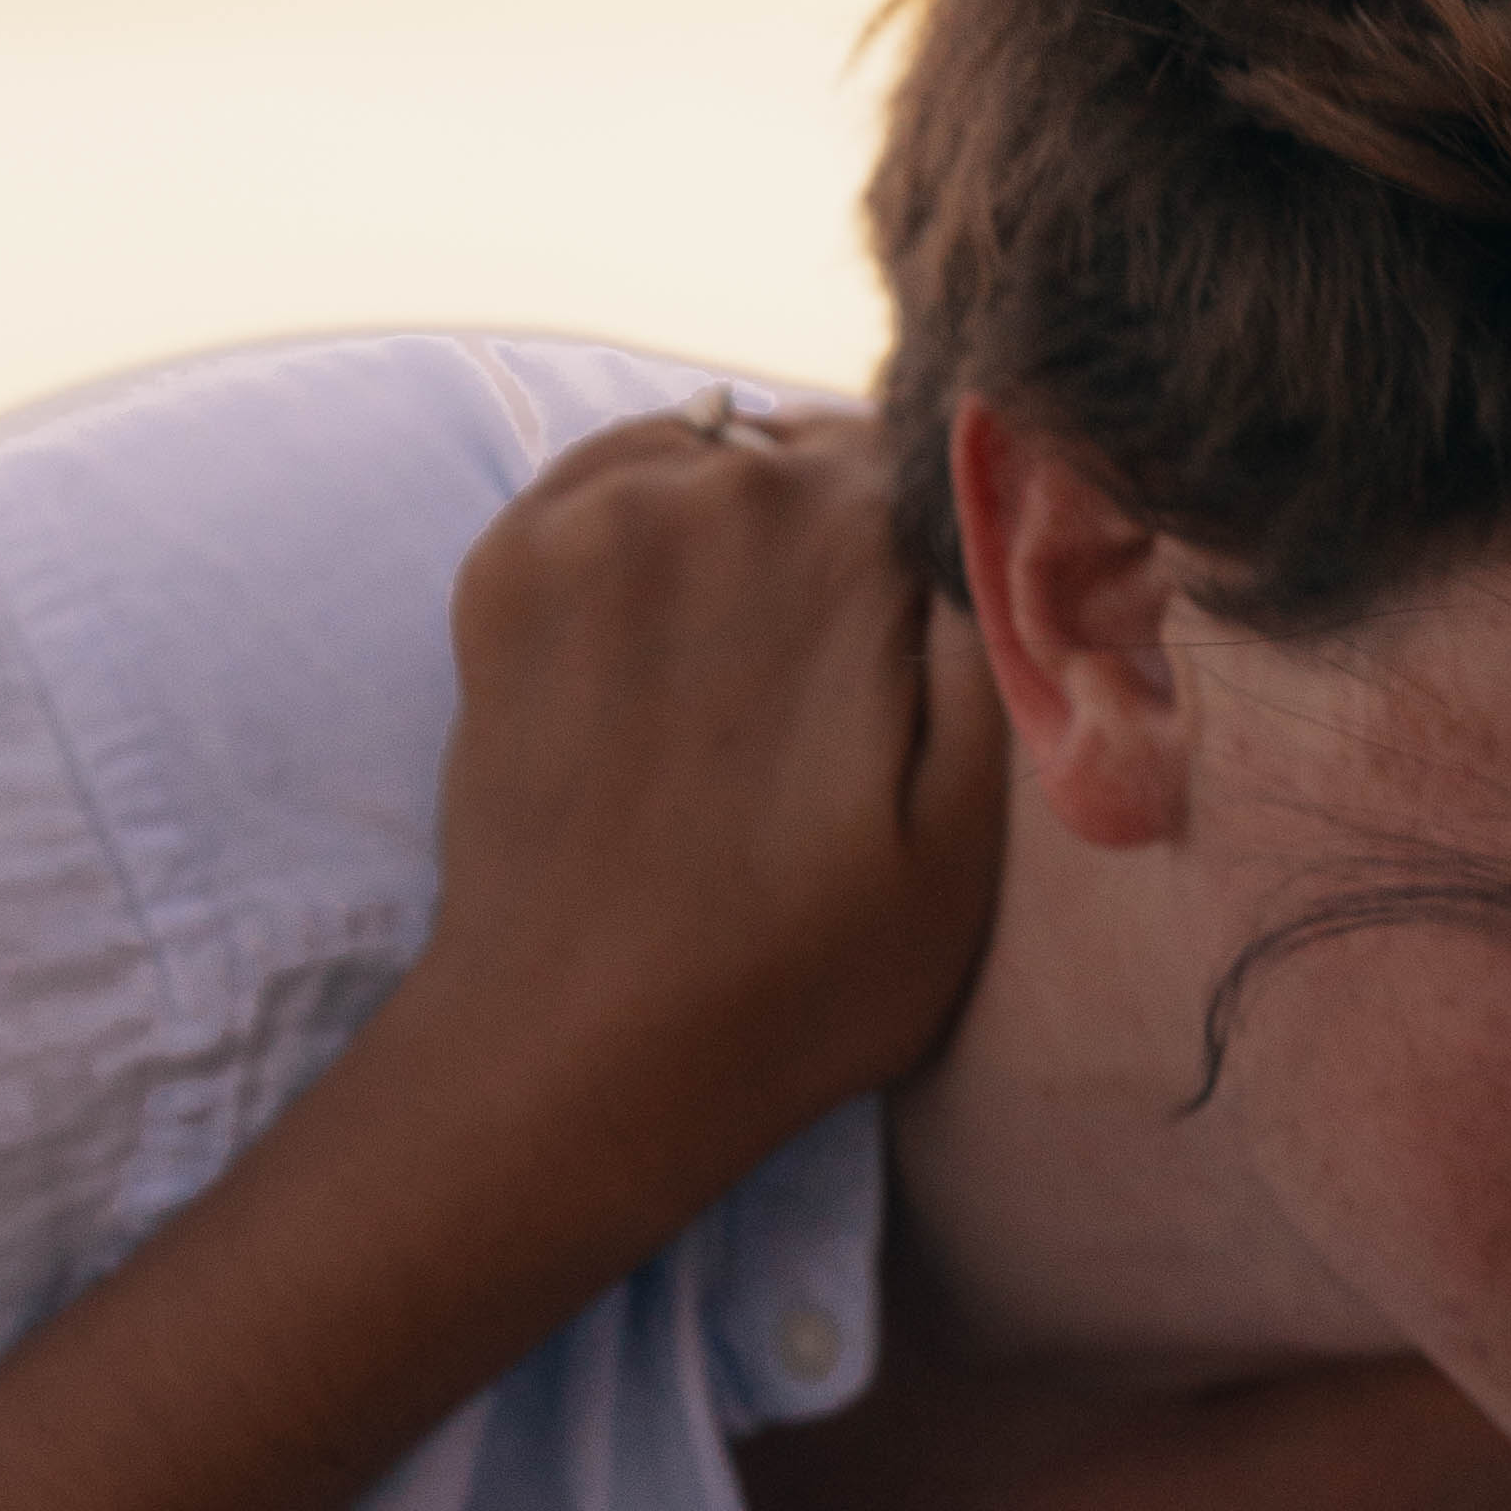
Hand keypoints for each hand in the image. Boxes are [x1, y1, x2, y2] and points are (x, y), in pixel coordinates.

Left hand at [400, 404, 1006, 1211]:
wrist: (578, 1052)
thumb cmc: (801, 973)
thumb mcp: (973, 828)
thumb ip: (1001, 637)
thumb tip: (1009, 509)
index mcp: (849, 533)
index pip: (932, 461)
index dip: (940, 550)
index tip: (921, 649)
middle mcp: (715, 487)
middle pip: (811, 458)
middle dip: (833, 543)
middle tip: (826, 695)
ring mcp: (589, 519)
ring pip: (705, 463)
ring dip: (730, 536)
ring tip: (734, 686)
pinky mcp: (501, 565)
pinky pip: (601, 495)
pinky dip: (632, 546)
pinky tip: (652, 661)